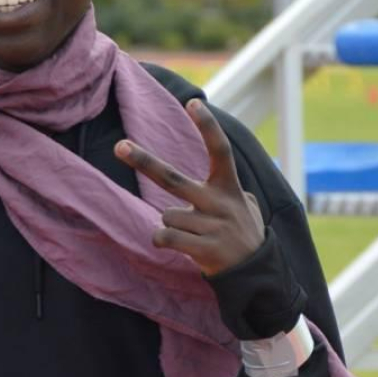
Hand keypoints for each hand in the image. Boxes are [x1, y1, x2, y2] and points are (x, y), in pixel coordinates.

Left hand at [114, 99, 264, 276]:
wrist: (257, 274)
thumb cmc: (244, 234)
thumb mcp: (245, 204)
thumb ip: (229, 185)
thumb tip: (221, 161)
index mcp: (229, 187)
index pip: (220, 149)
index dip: (207, 125)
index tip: (192, 102)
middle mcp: (220, 203)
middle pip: (173, 179)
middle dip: (144, 161)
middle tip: (120, 146)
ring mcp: (213, 226)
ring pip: (167, 216)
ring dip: (171, 225)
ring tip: (192, 235)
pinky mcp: (205, 250)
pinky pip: (166, 237)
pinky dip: (162, 240)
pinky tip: (173, 244)